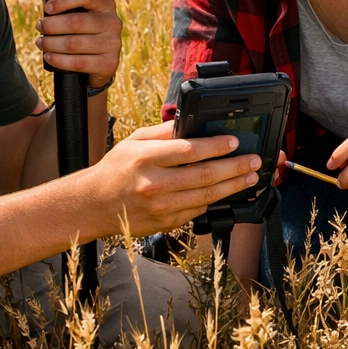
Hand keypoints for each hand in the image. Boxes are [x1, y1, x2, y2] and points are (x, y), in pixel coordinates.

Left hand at [36, 0, 120, 87]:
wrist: (97, 63)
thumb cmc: (81, 31)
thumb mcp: (71, 10)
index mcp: (106, 4)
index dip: (63, 0)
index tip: (47, 8)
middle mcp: (113, 22)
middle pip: (76, 21)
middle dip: (51, 25)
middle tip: (39, 27)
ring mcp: (114, 44)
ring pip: (74, 44)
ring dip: (51, 43)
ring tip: (41, 42)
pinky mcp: (109, 64)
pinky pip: (78, 63)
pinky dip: (59, 60)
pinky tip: (49, 56)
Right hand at [84, 121, 261, 236]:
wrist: (94, 205)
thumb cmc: (116, 169)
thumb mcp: (134, 141)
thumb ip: (164, 132)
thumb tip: (193, 124)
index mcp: (146, 158)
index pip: (188, 151)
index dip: (215, 146)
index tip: (234, 142)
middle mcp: (154, 184)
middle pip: (203, 176)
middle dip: (234, 167)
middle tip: (253, 161)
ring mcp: (161, 207)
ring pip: (206, 196)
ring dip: (233, 187)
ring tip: (250, 177)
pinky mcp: (166, 223)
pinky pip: (197, 210)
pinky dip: (215, 201)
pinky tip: (228, 192)